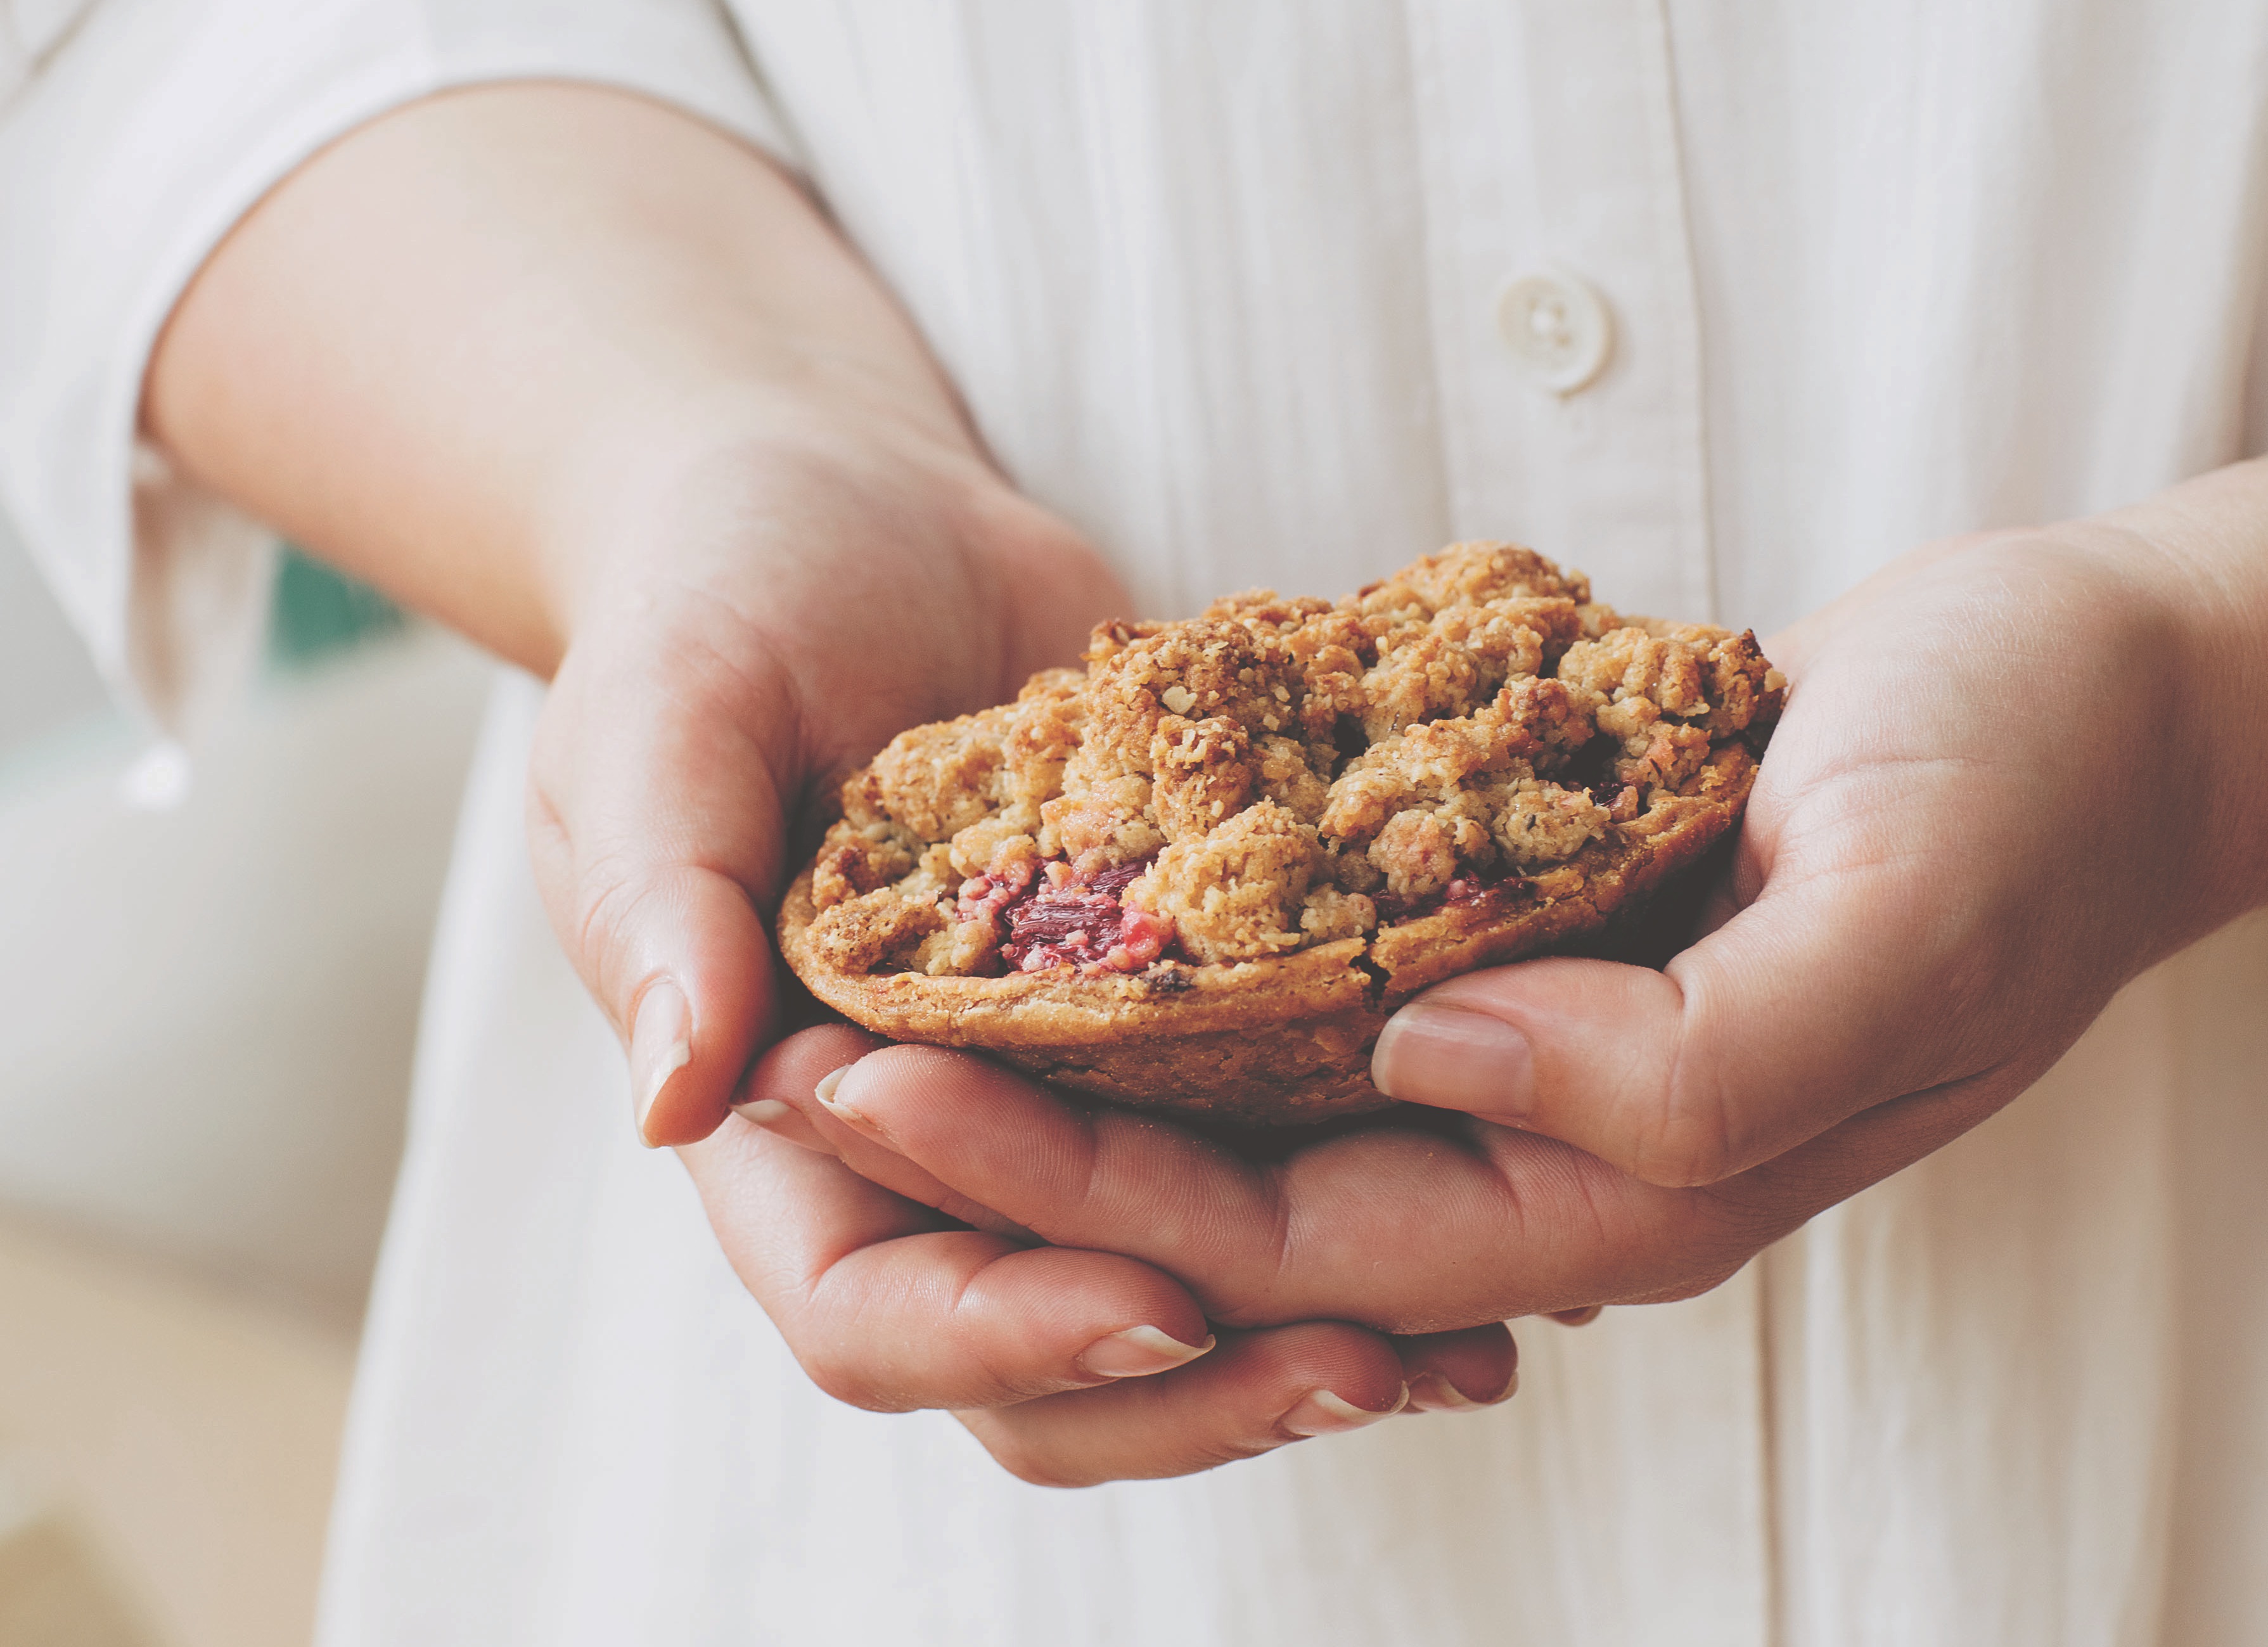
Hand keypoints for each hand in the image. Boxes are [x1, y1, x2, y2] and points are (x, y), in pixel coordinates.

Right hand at [145, 83, 1517, 1485]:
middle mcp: (922, 1145)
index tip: (1159, 1303)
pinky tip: (1508, 1198)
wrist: (857, 520)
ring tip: (1479, 1342)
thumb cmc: (723, 601)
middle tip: (1373, 1363)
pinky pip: (1254, 1152)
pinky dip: (1363, 1205)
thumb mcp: (664, 721)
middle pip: (1038, 1357)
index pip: (865, 1304)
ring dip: (1302, 1336)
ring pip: (1169, 1284)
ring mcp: (1053, 1098)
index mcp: (778, 1113)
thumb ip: (663, 900)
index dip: (1002, 1333)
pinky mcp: (1162, 1026)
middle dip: (1198, 1386)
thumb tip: (673, 1099)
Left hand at [725, 470, 2267, 1484]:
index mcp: (1619, 1187)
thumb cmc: (2026, 793)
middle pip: (1219, 1195)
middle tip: (794, 1067)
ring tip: (873, 997)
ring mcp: (1521, 1052)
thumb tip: (1436, 1053)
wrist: (2085, 698)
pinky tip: (1050, 913)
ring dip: (1055, 1066)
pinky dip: (1169, 969)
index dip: (1068, 1193)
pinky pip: (1305, 985)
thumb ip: (1694, 1054)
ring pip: (1242, 1105)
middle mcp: (1541, 1149)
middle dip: (1006, 1148)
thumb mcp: (1904, 920)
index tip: (878, 1095)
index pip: (1287, 1245)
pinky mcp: (1512, 942)